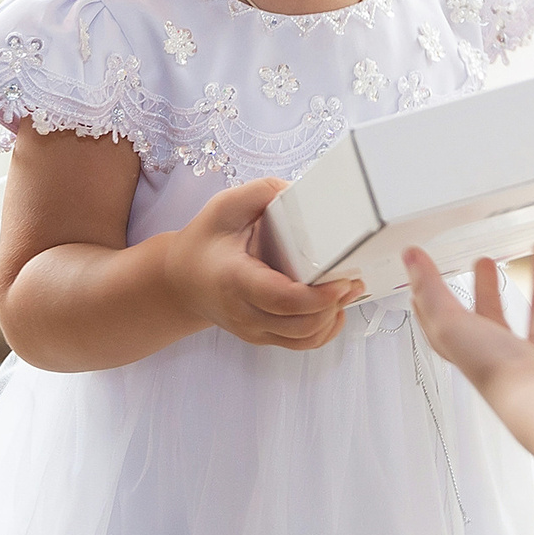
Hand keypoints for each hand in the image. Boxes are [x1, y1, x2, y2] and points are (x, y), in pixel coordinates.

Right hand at [162, 178, 362, 350]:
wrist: (180, 280)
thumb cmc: (204, 241)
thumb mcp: (225, 206)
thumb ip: (263, 192)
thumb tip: (301, 191)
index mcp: (236, 279)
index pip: (282, 300)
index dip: (318, 296)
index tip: (342, 279)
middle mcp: (244, 312)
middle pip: (300, 324)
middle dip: (334, 304)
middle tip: (353, 278)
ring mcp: (254, 330)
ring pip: (304, 339)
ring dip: (332, 317)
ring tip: (348, 289)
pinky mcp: (263, 336)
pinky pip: (300, 344)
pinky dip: (324, 331)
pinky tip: (335, 309)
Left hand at [407, 241, 533, 395]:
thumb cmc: (498, 374)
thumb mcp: (451, 325)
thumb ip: (431, 290)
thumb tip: (409, 257)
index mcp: (470, 354)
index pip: (448, 325)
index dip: (439, 300)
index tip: (433, 274)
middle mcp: (504, 360)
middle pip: (494, 318)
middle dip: (489, 288)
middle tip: (488, 260)